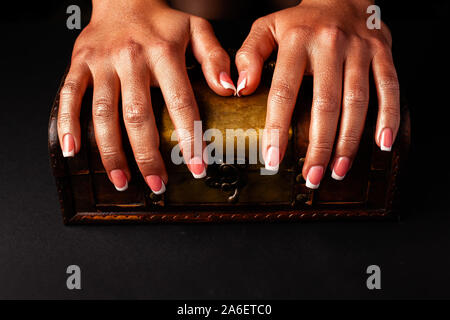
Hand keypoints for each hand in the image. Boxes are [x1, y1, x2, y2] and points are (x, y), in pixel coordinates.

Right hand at [57, 0, 233, 192]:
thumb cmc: (162, 20)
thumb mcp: (197, 29)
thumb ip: (215, 57)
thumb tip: (229, 89)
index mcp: (163, 52)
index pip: (180, 102)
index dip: (189, 138)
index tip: (197, 167)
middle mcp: (131, 57)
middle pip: (138, 116)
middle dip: (147, 155)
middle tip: (157, 183)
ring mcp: (101, 61)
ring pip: (103, 113)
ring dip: (111, 151)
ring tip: (122, 180)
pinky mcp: (79, 63)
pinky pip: (69, 95)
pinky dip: (68, 124)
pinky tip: (74, 150)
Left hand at [236, 0, 398, 187]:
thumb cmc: (301, 20)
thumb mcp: (266, 27)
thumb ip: (249, 55)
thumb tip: (240, 89)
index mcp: (296, 41)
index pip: (284, 91)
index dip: (278, 128)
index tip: (273, 159)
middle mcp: (329, 45)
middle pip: (325, 104)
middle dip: (318, 146)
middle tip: (311, 176)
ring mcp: (359, 50)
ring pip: (357, 102)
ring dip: (349, 141)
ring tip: (337, 170)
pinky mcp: (383, 53)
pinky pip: (390, 87)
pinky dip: (389, 117)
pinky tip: (382, 143)